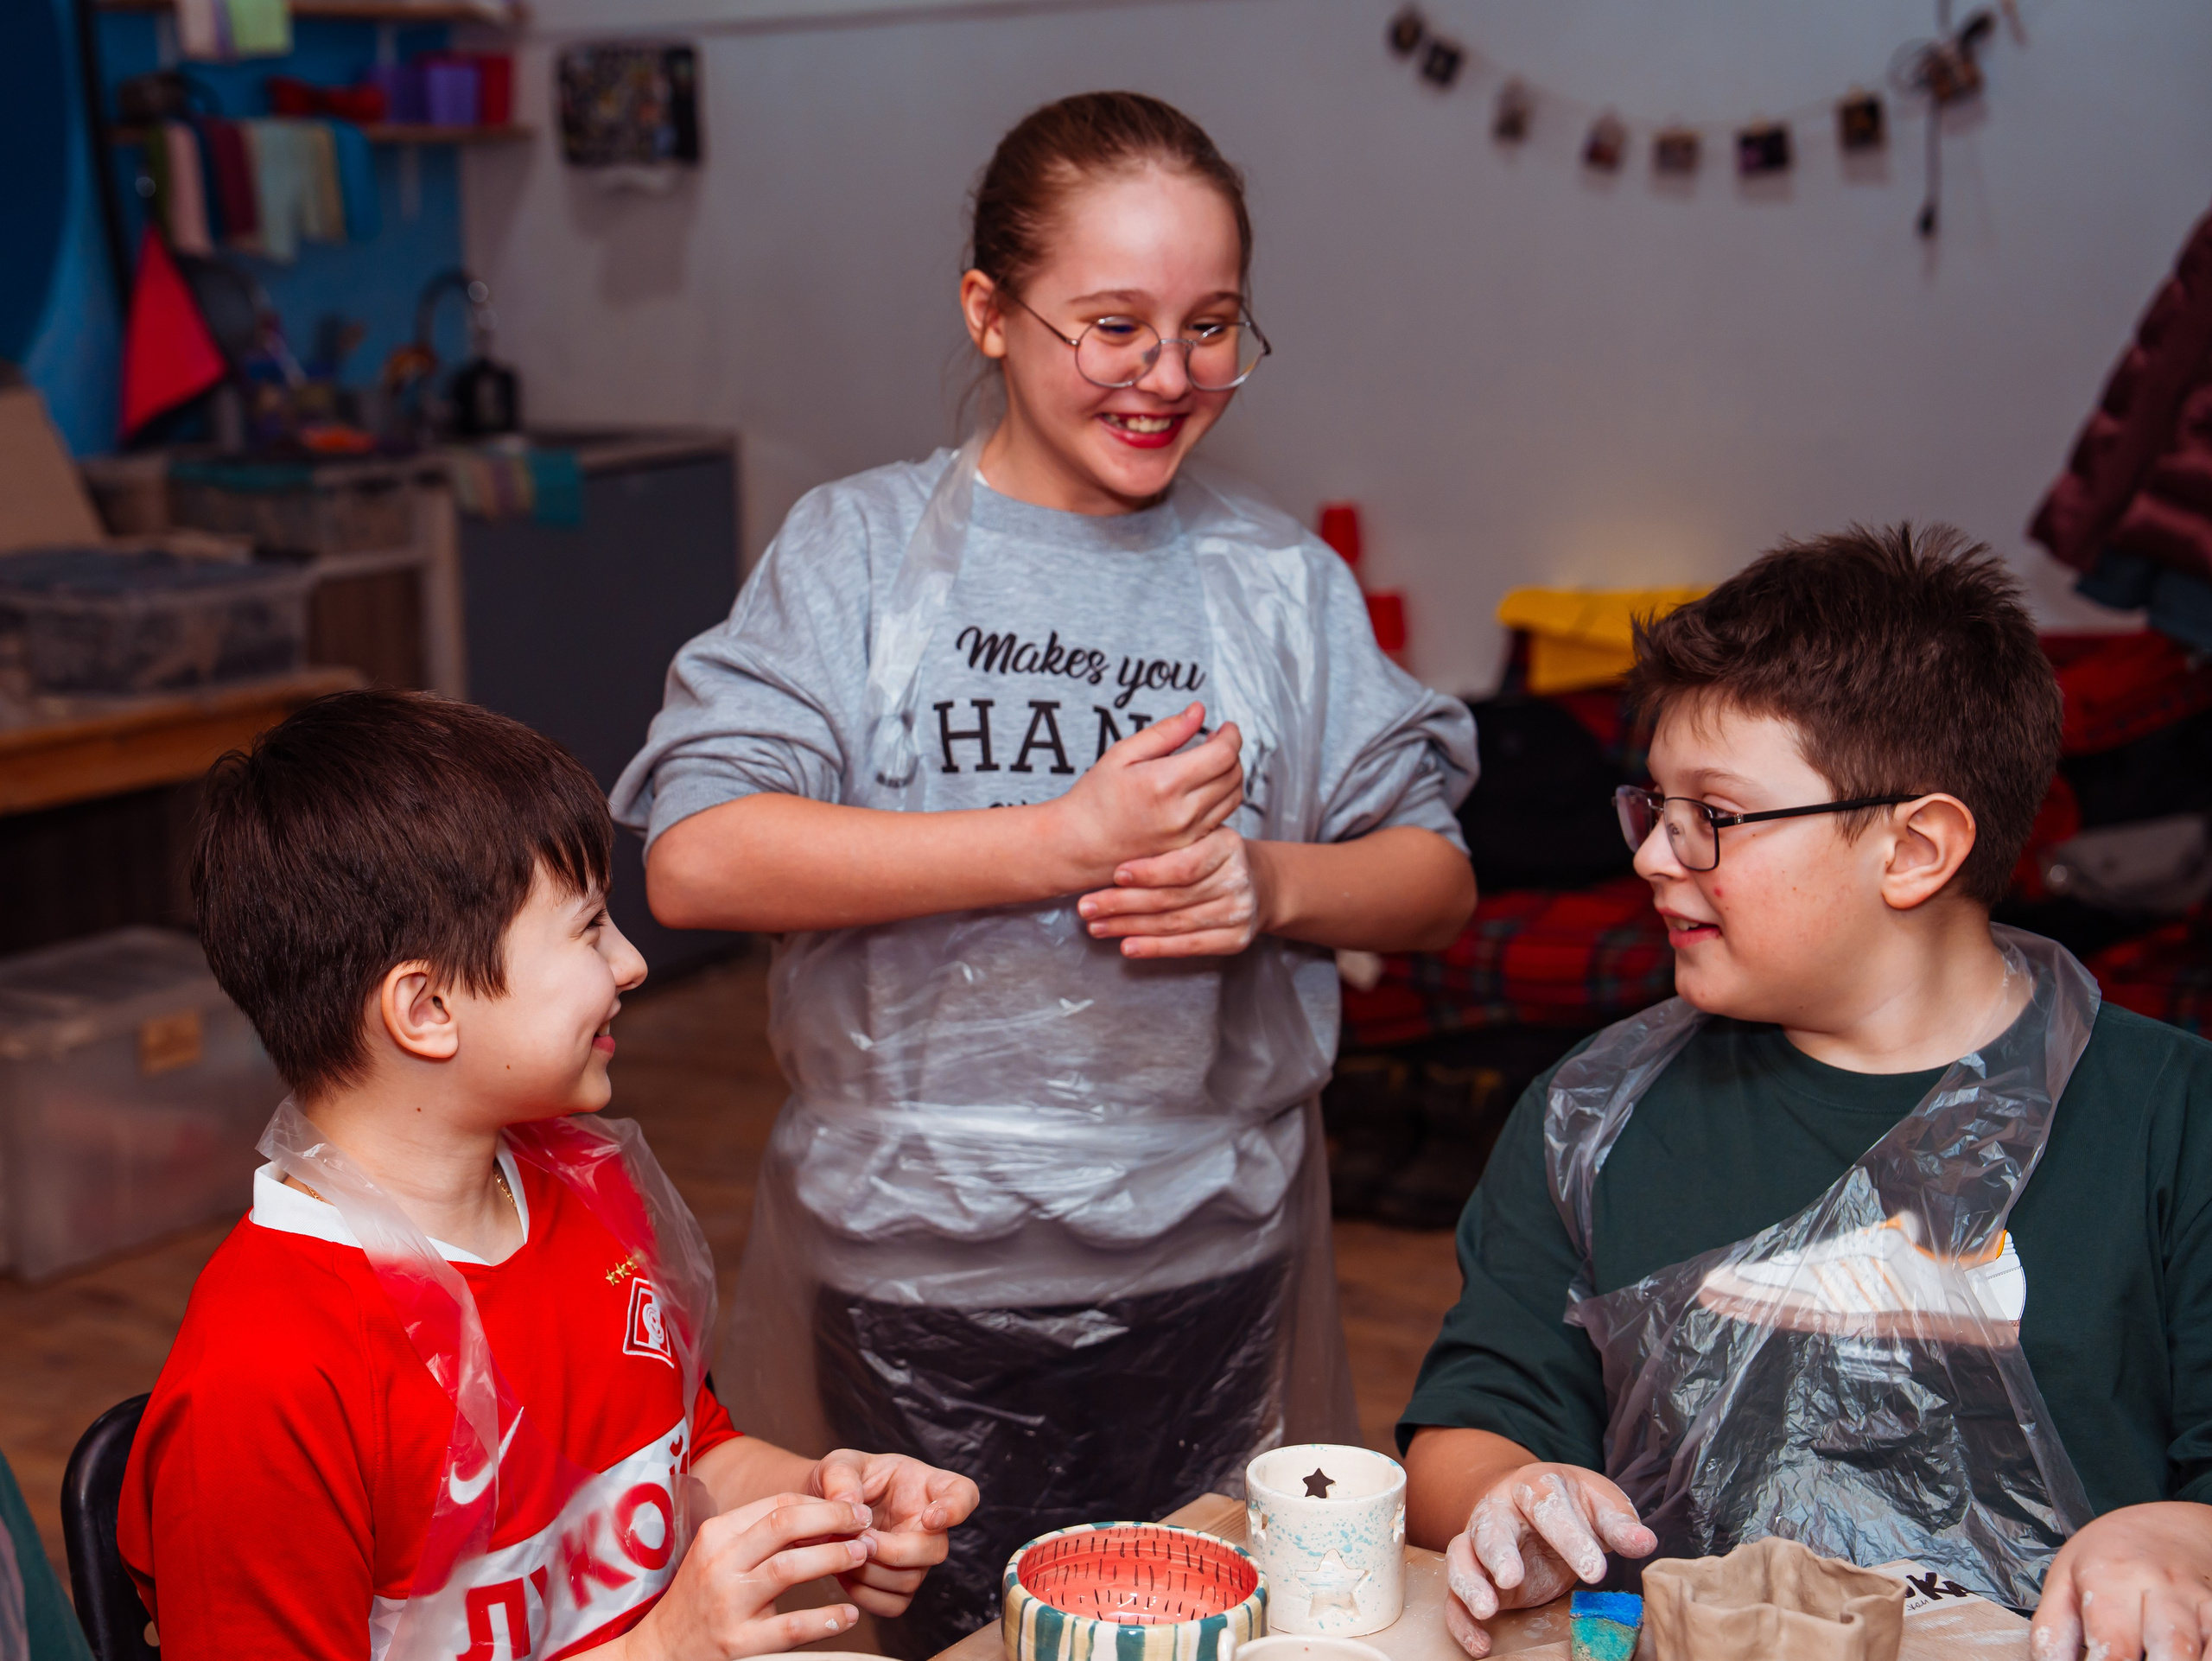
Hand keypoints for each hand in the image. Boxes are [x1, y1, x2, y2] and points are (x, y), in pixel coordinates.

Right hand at [621, 1494, 871, 1660]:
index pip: (777, 1505)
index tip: (850, 1508)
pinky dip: (825, 1619)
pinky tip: (847, 1615)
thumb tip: (822, 1516)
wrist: (659, 1652)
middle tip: (864, 1521)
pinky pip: (792, 1627)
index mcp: (716, 1534)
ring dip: (834, 1558)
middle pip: (785, 1525)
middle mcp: (720, 1564)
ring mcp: (728, 1604)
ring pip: (790, 1568)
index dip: (821, 1503)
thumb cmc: (700, 1598)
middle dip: (833, 1518)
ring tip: (862, 1555)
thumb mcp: (718, 1554)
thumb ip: (760, 1534)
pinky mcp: (739, 1644)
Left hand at [810, 1449, 981, 1617]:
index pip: (964, 1494)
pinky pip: (894, 1604)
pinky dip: (866, 1595)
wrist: (827, 1511)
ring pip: (911, 1579)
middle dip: (895, 1550)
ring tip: (843, 1553)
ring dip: (873, 1573)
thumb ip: (841, 1477)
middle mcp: (930, 1525)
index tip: (930, 1517)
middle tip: (862, 1540)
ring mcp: (917, 1558)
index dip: (956, 1509)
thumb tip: (848, 1503)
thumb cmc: (844, 1480)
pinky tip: (845, 1575)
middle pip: (936, 1549)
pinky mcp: (899, 1585)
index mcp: (926, 1486)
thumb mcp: (838, 1464)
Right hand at [1047, 704, 1242, 888]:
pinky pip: (1223, 818)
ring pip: (1234, 798)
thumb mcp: (1122, 754)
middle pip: (1234, 774)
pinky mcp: (1189, 849)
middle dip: (1232, 753)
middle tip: (1216, 742)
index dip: (1231, 736)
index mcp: (1165, 783)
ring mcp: (1188, 835)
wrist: (1078, 846)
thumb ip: (1165, 732)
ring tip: (1212, 764)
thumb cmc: (1095, 798)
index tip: (1226, 728)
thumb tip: (1198, 711)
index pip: (1223, 754)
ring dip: (1231, 775)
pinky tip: (1204, 789)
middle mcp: (1183, 813)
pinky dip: (1222, 799)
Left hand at [1077, 826, 1268, 957]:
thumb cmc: (1211, 857)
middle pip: (1172, 897)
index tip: (1114, 875)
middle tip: (1087, 907)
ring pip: (1174, 923)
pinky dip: (1154, 948)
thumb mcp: (1197, 837)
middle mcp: (1237, 879)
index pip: (1183, 865)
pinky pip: (1188, 946)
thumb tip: (1107, 855)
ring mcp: (1239, 912)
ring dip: (1129, 927)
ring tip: (1097, 927)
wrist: (1258, 883)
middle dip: (1123, 903)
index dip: (1147, 872)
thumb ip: (1165, 843)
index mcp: (1227, 844)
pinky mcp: (1236, 939)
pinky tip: (1127, 945)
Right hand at [1442, 1465, 1655, 1658]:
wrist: (1534, 1501)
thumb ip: (1619, 1524)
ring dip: (1469, 1583)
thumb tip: (1646, 1542)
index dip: (1570, 1538)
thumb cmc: (1572, 1504)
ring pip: (1461, 1557)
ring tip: (1487, 1611)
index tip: (1597, 1572)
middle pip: (1490, 1527)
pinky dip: (1462, 1619)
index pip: (1548, 1508)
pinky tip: (1481, 1644)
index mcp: (1534, 1487)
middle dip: (1499, 1553)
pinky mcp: (1473, 1573)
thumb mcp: (1600, 1505)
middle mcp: (1499, 1511)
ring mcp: (1479, 1542)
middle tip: (1513, 1579)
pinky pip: (1454, 1595)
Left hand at [2030, 1501, 2211, 1660]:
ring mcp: (2201, 1600)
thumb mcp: (2064, 1582)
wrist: (2171, 1528)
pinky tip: (2194, 1660)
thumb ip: (2052, 1633)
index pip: (2114, 1650)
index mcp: (2112, 1578)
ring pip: (2204, 1654)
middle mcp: (2162, 1587)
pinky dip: (2211, 1659)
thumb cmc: (2108, 1558)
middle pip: (2170, 1653)